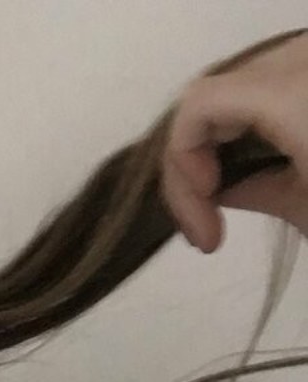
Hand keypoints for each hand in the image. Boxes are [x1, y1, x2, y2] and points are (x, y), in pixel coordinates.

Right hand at [161, 29, 307, 251]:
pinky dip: (250, 126)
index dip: (181, 166)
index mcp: (290, 91)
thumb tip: (221, 189)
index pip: (196, 107)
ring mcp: (307, 58)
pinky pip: (266, 84)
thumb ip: (255, 192)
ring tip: (225, 201)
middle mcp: (296, 58)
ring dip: (216, 145)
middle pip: (209, 97)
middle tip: (205, 228)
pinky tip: (262, 168)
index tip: (205, 221)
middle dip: (192, 163)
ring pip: (232, 90)